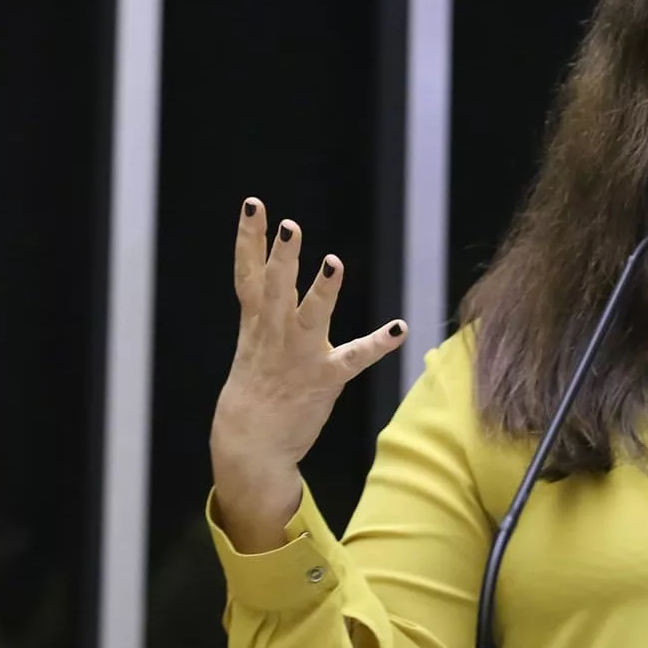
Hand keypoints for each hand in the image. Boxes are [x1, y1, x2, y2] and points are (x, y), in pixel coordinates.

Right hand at [209, 197, 406, 547]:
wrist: (248, 444)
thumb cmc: (254, 390)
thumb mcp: (252, 343)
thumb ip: (265, 310)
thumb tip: (270, 275)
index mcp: (256, 322)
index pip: (249, 272)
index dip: (250, 237)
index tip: (253, 204)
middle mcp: (275, 333)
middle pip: (276, 287)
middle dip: (281, 256)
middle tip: (289, 224)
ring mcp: (300, 355)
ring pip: (310, 315)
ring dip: (322, 290)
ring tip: (333, 262)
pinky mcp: (324, 378)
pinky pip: (355, 358)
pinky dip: (378, 344)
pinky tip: (399, 328)